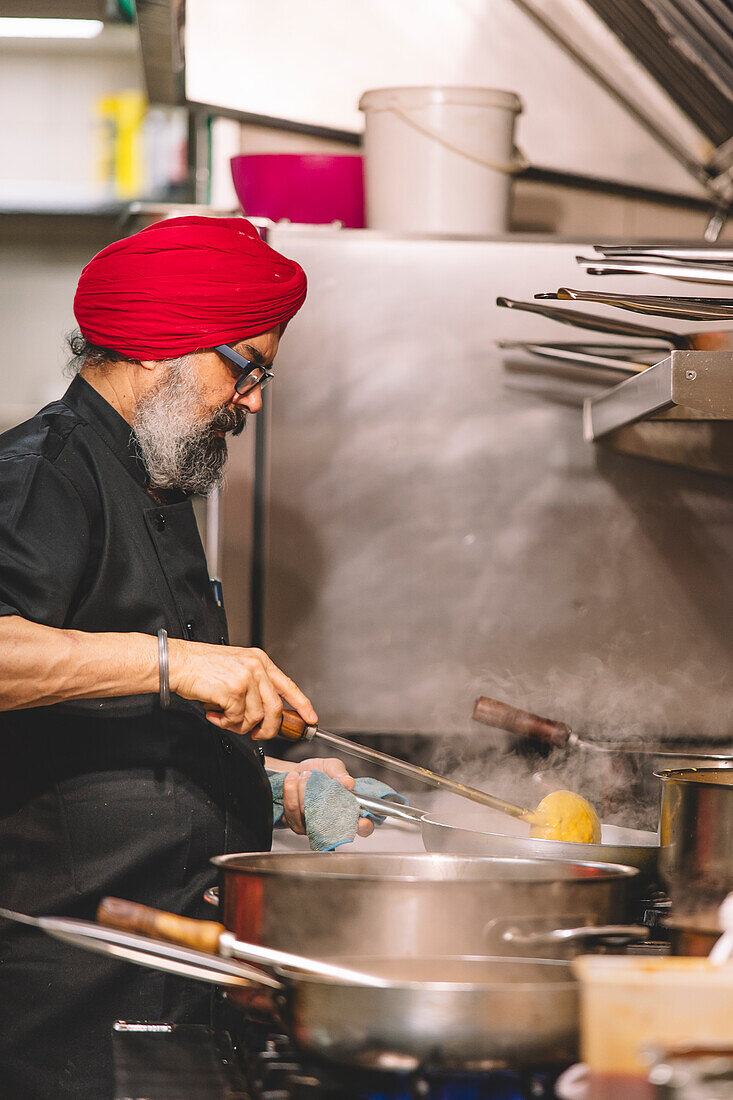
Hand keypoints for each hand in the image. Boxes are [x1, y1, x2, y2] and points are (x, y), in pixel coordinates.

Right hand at [168, 639, 316, 738]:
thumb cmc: (201, 666)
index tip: (310, 718)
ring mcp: (246, 679)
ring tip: (223, 718)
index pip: (288, 685)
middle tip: (256, 735)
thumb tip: (265, 712)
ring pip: (255, 717)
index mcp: (259, 660)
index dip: (302, 704)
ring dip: (239, 725)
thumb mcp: (236, 666)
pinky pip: (237, 720)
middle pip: (275, 709)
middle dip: (268, 728)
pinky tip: (215, 714)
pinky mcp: (233, 692)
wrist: (178, 662)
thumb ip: (254, 684)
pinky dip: (225, 723)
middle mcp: (256, 668)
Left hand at [278, 758, 374, 837]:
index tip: (361, 820)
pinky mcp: (298, 825)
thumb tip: (348, 783)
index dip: (364, 826)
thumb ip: (341, 773)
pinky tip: (293, 779)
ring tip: (306, 775)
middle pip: (334, 826)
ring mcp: (315, 826)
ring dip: (304, 790)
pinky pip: (293, 810)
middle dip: (324, 802)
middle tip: (322, 783)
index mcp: (348, 809)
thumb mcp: (332, 766)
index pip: (363, 827)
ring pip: (310, 814)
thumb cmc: (317, 771)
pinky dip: (292, 791)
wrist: (295, 772)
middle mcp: (332, 822)